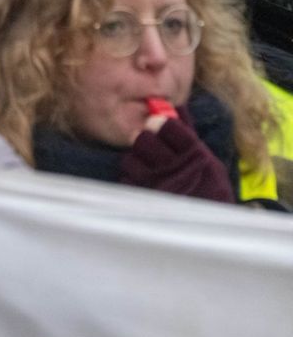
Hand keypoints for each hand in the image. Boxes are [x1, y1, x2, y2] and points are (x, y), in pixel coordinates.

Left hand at [119, 109, 234, 202]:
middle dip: (146, 138)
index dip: (162, 122)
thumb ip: (191, 137)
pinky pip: (125, 179)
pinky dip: (131, 177)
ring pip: (130, 159)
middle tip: (150, 142)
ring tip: (147, 164)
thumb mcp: (210, 163)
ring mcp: (156, 186)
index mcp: (196, 157)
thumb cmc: (210, 190)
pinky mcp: (141, 200)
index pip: (170, 127)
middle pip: (144, 140)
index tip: (159, 120)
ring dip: (136, 159)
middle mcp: (175, 170)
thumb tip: (177, 107)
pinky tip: (142, 179)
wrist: (208, 230)